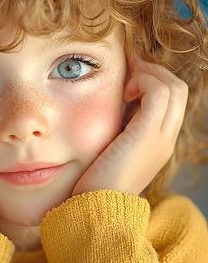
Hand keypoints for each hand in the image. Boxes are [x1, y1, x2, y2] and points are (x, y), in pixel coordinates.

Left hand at [72, 56, 187, 195]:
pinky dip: (142, 82)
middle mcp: (166, 138)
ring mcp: (161, 137)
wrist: (99, 207)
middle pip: (178, 89)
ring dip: (148, 74)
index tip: (129, 74)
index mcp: (159, 142)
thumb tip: (113, 105)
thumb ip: (119, 129)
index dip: (153, 80)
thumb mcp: (112, 149)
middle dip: (154, 71)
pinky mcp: (148, 136)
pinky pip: (158, 93)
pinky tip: (123, 92)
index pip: (172, 100)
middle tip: (130, 67)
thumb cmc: (97, 180)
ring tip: (126, 79)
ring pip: (173, 87)